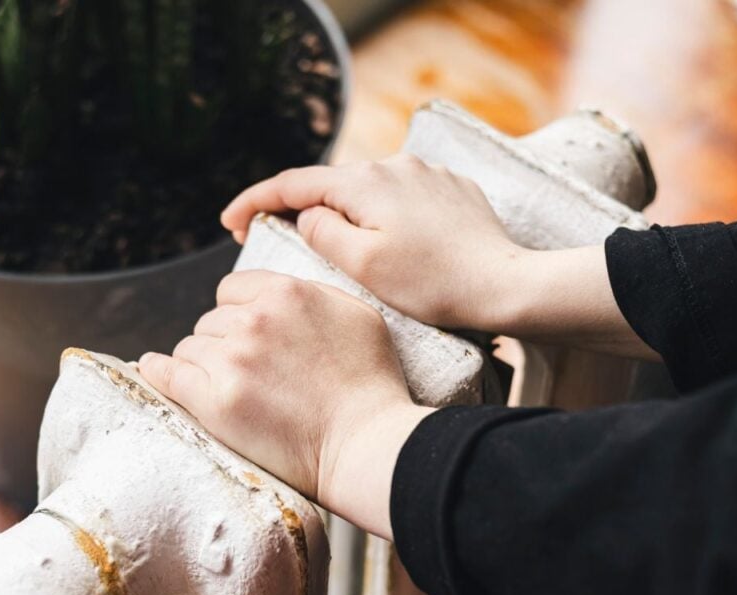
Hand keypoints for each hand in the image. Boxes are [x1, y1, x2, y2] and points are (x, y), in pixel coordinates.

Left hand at [139, 271, 431, 537]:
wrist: (365, 442)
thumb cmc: (369, 383)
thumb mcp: (355, 313)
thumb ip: (312, 292)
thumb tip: (276, 291)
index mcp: (285, 292)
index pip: (231, 289)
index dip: (238, 313)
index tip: (248, 336)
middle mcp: (254, 320)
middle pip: (211, 321)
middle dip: (223, 343)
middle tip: (249, 374)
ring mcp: (232, 360)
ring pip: (190, 348)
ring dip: (204, 365)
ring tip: (231, 390)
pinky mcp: (215, 401)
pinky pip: (168, 375)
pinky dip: (158, 372)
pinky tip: (155, 370)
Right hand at [222, 155, 659, 360]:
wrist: (506, 286)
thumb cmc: (433, 284)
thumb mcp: (362, 266)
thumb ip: (322, 233)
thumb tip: (307, 216)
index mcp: (365, 182)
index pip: (293, 184)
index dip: (255, 202)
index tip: (230, 225)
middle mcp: (394, 165)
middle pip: (330, 183)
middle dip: (296, 207)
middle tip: (269, 237)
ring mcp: (427, 175)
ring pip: (367, 190)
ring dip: (341, 212)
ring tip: (327, 245)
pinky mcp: (452, 191)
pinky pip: (401, 198)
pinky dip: (379, 216)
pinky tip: (384, 243)